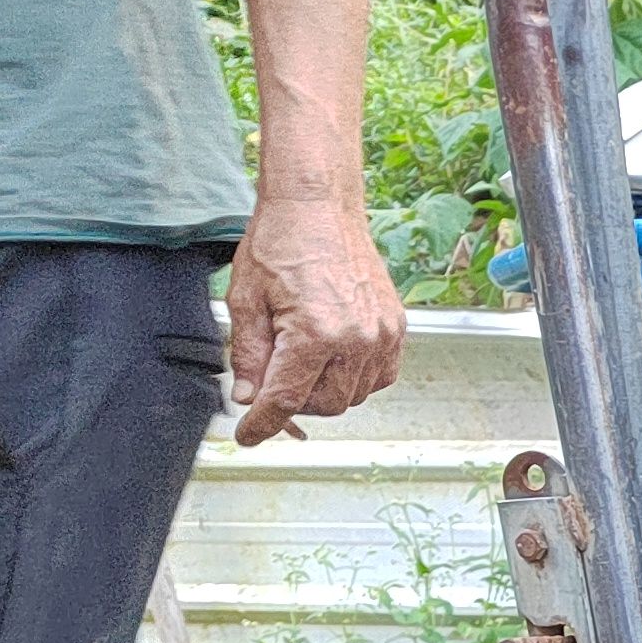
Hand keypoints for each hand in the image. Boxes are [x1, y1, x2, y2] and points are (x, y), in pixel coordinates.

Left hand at [225, 192, 404, 445]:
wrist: (318, 206)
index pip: (285, 399)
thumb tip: (249, 397)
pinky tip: (333, 358)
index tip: (249, 436)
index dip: (262, 424)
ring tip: (303, 363)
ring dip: (325, 391)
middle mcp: (356, 339)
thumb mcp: (246, 300)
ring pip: (353, 395)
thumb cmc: (280, 242)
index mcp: (314, 333)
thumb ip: (248, 355)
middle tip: (273, 384)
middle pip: (325, 405)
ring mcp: (381, 334)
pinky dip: (355, 379)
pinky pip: (379, 377)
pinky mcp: (395, 328)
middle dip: (296, 404)